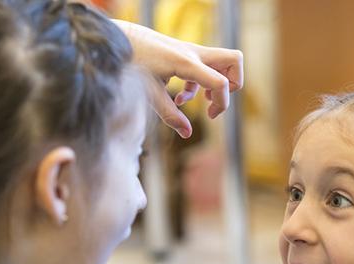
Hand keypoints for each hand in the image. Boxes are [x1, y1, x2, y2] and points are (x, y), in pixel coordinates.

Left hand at [113, 20, 243, 137]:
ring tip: (202, 101)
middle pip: (234, 60)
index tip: (209, 115)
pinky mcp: (186, 55)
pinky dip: (202, 84)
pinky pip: (207, 67)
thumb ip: (169, 114)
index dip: (222, 103)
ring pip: (224, 62)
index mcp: (186, 63)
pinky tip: (182, 97)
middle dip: (234, 84)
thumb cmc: (132, 64)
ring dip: (219, 83)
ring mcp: (192, 52)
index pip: (220, 82)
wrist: (119, 39)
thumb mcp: (148, 93)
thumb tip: (187, 134)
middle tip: (216, 100)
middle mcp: (194, 53)